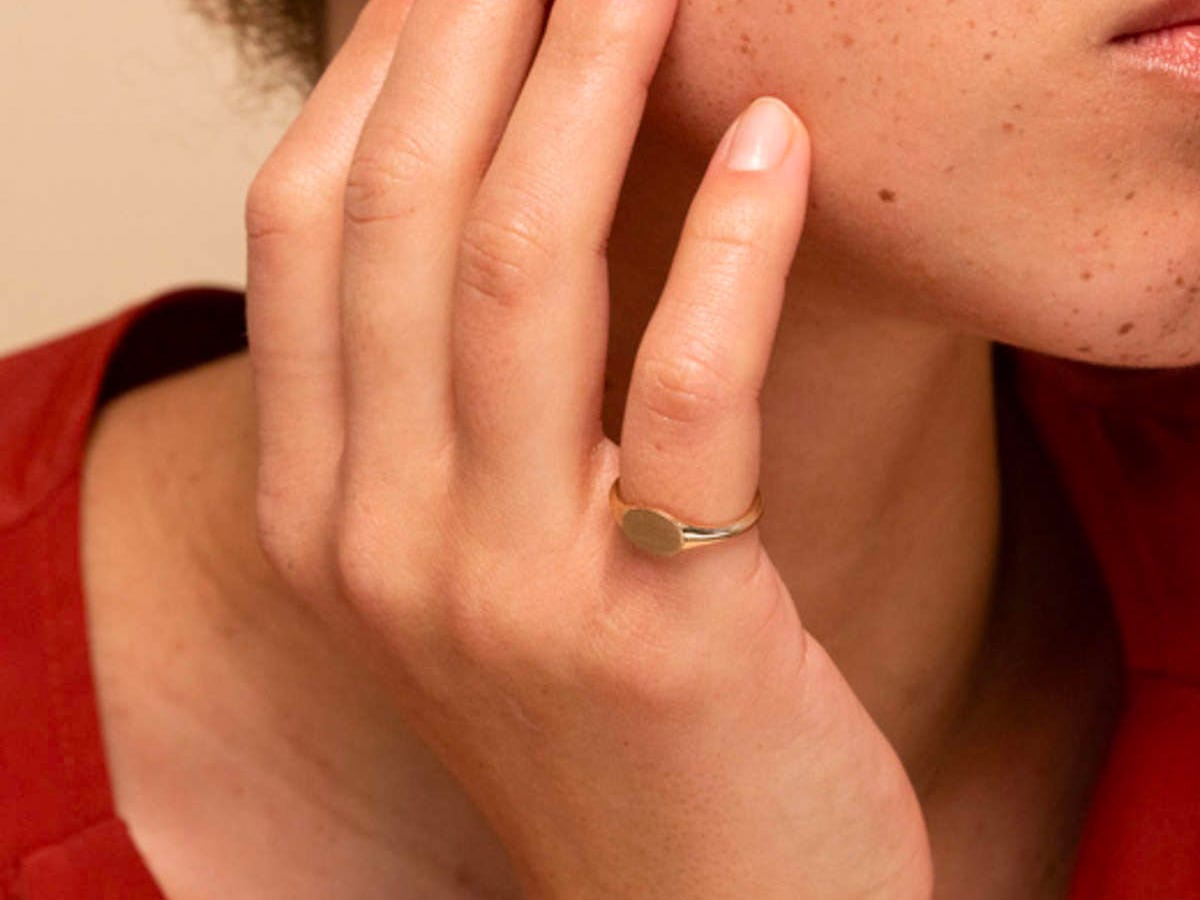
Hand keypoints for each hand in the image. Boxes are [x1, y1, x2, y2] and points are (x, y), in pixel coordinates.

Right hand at [243, 0, 932, 896]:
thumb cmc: (603, 723)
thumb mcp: (481, 559)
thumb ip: (449, 404)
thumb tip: (480, 195)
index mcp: (320, 515)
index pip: (312, 231)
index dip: (378, 68)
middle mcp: (378, 544)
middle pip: (399, 220)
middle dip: (472, 33)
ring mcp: (503, 593)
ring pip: (519, 275)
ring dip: (589, 93)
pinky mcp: (658, 629)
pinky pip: (686, 396)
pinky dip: (732, 251)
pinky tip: (778, 146)